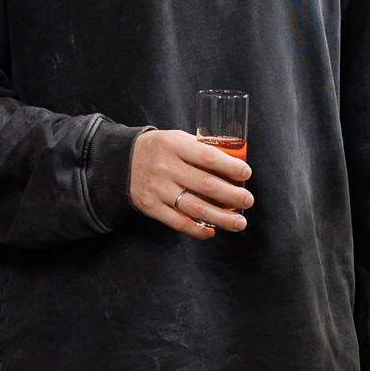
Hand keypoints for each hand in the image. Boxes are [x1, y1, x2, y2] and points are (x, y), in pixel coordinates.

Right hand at [129, 129, 252, 239]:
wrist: (121, 161)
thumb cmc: (159, 149)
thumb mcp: (176, 139)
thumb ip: (200, 148)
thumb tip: (235, 162)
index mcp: (173, 145)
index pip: (207, 157)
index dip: (230, 167)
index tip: (246, 174)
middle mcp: (165, 167)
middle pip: (206, 185)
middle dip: (233, 195)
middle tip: (248, 200)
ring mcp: (157, 189)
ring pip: (195, 208)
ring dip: (222, 218)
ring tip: (240, 222)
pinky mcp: (151, 207)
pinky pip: (178, 222)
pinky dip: (197, 229)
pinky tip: (211, 231)